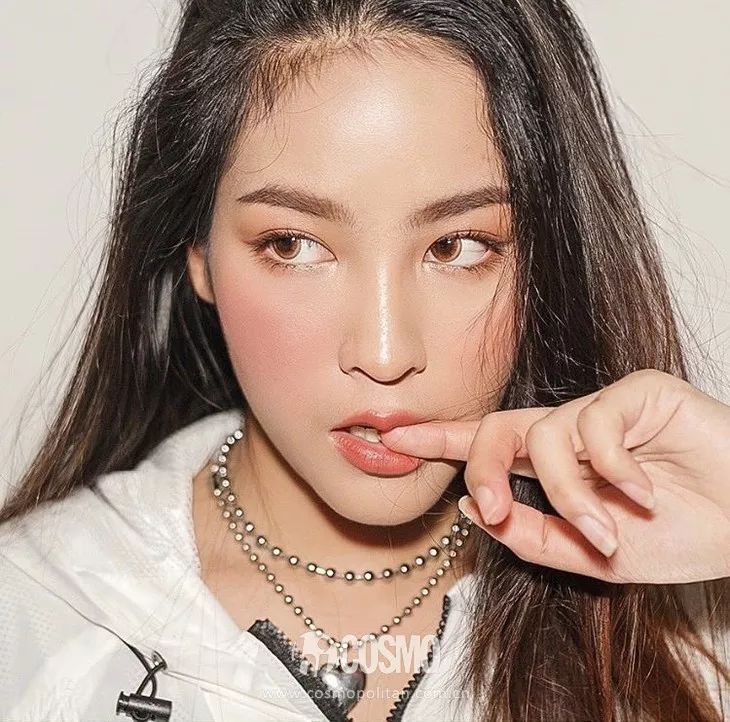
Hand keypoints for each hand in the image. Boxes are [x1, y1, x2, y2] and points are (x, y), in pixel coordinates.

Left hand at [379, 369, 729, 582]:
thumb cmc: (677, 536)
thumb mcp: (592, 556)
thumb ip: (534, 537)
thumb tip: (475, 510)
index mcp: (557, 464)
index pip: (487, 444)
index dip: (439, 441)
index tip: (391, 441)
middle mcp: (571, 431)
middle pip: (498, 429)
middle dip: (481, 466)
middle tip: (493, 507)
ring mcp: (603, 409)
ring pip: (547, 436)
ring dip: (570, 495)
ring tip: (605, 533)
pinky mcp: (639, 393)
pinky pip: (597, 425)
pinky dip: (614, 471)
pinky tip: (644, 495)